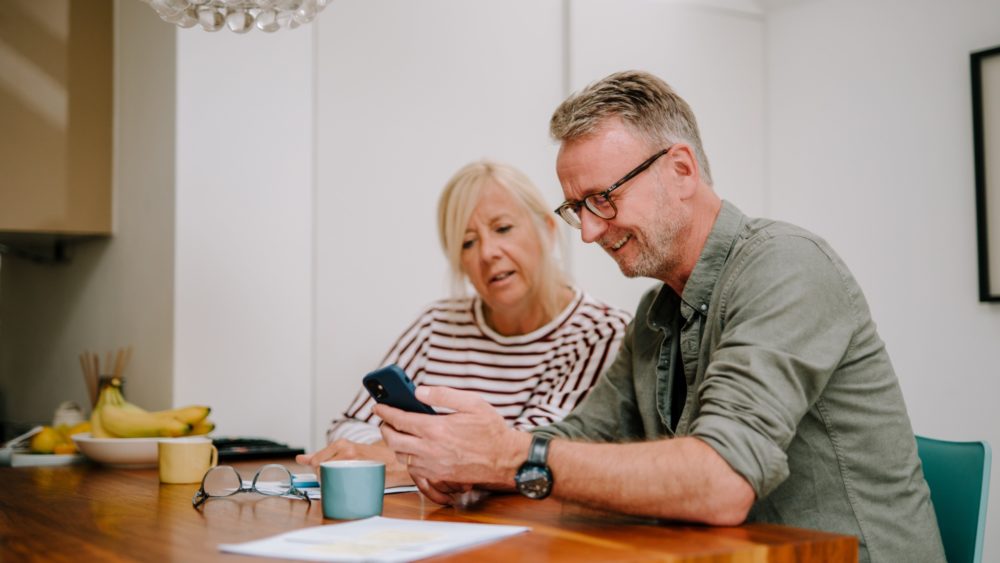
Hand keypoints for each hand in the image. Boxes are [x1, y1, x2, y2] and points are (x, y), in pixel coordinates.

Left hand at [295, 439, 413, 487]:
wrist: (392, 461)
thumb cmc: (367, 457)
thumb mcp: (345, 451)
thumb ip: (322, 454)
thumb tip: (300, 459)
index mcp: (341, 444)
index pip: (316, 461)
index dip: (317, 470)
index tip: (323, 474)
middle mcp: (346, 450)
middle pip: (321, 469)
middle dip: (323, 477)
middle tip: (336, 479)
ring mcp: (353, 461)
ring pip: (330, 476)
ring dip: (332, 483)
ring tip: (343, 482)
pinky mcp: (360, 473)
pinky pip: (342, 483)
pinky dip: (342, 487)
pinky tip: (348, 486)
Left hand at [375, 386, 530, 501]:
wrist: (505, 459)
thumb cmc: (491, 430)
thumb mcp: (472, 402)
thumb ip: (442, 395)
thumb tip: (419, 391)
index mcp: (436, 429)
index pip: (400, 420)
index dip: (385, 411)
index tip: (378, 406)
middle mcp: (430, 449)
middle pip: (394, 440)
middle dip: (385, 428)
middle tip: (385, 419)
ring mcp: (433, 465)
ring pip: (401, 456)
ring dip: (395, 443)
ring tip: (398, 433)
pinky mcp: (438, 476)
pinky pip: (413, 469)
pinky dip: (407, 458)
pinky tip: (413, 449)